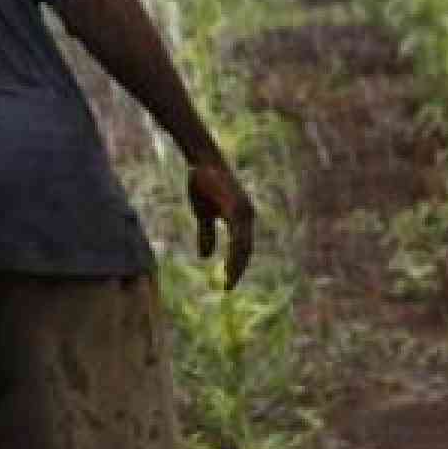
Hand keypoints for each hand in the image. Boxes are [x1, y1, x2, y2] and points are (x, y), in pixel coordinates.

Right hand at [188, 161, 254, 289]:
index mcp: (240, 218)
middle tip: (229, 288)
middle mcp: (246, 215)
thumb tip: (206, 257)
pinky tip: (229, 261)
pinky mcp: (236, 207)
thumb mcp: (202, 213)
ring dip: (237, 264)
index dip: (236, 265)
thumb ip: (207, 234)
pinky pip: (237, 234)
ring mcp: (243, 211)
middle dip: (238, 269)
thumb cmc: (202, 183)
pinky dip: (234, 250)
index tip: (228, 282)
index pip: (242, 247)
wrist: (200, 160)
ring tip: (229, 280)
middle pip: (246, 249)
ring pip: (243, 244)